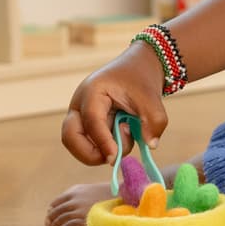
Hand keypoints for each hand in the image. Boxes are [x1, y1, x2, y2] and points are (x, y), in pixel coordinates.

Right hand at [60, 43, 166, 165]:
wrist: (137, 68)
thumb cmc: (140, 79)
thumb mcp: (151, 98)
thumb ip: (154, 121)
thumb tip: (151, 145)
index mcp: (92, 91)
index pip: (91, 121)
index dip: (102, 142)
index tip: (115, 158)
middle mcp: (80, 104)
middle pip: (70, 137)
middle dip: (90, 153)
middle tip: (114, 156)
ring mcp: (81, 115)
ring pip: (79, 144)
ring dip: (101, 150)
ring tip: (126, 131)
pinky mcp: (86, 125)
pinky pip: (89, 144)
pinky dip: (105, 147)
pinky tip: (122, 132)